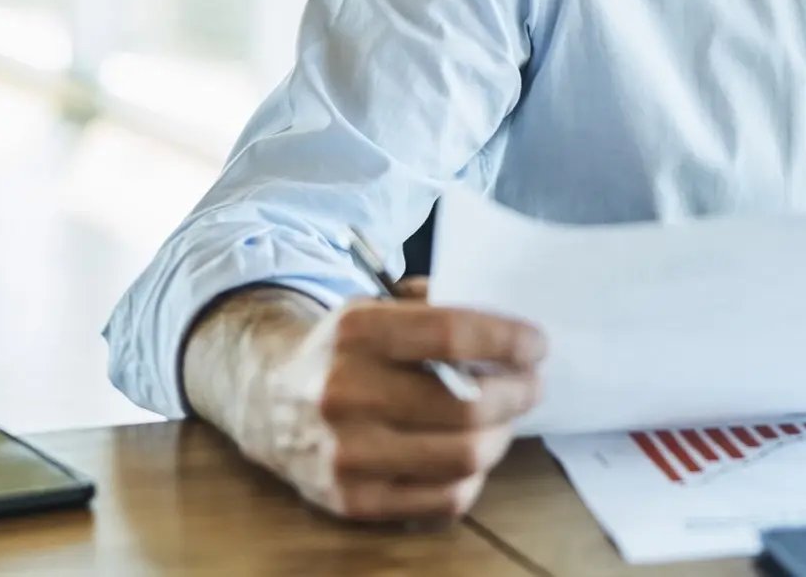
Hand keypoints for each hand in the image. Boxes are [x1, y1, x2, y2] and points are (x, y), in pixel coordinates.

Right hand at [184, 287, 545, 522]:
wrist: (267, 398)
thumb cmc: (345, 347)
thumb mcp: (377, 304)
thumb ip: (437, 308)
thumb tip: (510, 331)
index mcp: (357, 331)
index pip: (452, 334)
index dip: (508, 339)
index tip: (537, 344)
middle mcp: (346, 393)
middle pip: (466, 404)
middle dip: (517, 392)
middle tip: (533, 383)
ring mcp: (347, 454)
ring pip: (462, 457)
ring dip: (502, 436)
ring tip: (507, 417)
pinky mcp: (352, 502)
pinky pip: (442, 499)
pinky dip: (474, 477)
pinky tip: (476, 452)